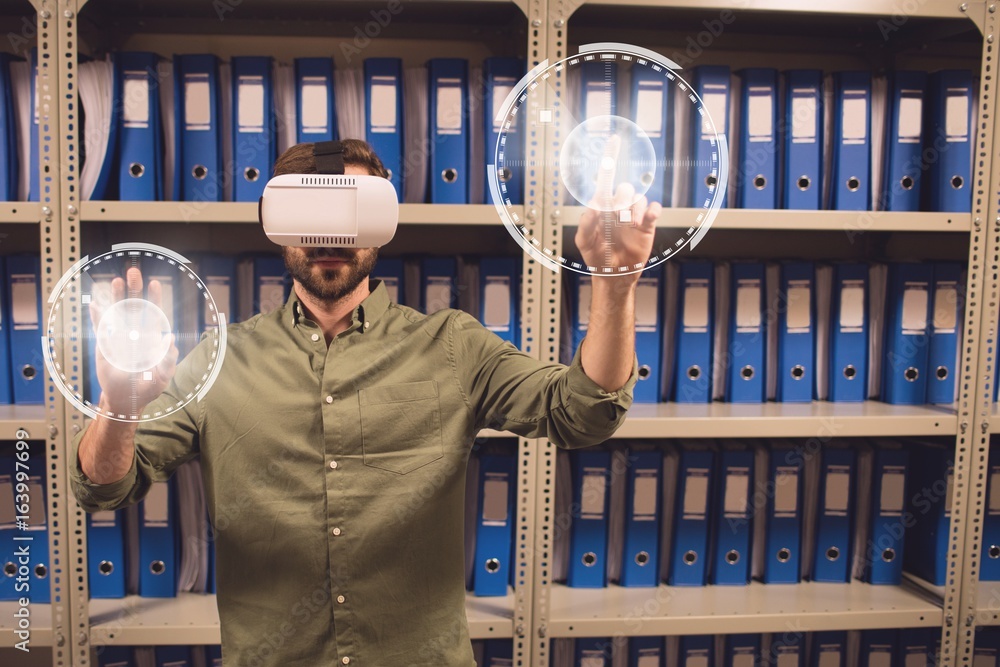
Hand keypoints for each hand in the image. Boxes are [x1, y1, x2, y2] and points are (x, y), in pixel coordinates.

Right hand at [90, 266, 178, 415]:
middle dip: (134, 289)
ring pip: (117, 312)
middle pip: (135, 306)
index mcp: (150, 338)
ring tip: (116, 280)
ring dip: (116, 297)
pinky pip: (101, 329)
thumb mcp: (163, 376)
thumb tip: (170, 338)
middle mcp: (135, 333)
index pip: (153, 314)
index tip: (155, 283)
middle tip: (133, 271)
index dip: (154, 298)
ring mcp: (119, 338)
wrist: (126, 400)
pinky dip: (98, 317)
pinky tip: (95, 304)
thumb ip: (168, 359)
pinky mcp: (105, 346)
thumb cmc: (148, 387)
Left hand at [574, 134, 660, 278]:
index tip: (614, 141)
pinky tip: (645, 219)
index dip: (610, 159)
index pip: (606, 178)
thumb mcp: (584, 242)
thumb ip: (586, 224)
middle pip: (624, 187)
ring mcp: (633, 215)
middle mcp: (618, 207)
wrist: (614, 276)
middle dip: (621, 200)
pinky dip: (651, 210)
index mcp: (602, 207)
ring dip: (633, 211)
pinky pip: (653, 209)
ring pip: (638, 198)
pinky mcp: (646, 225)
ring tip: (629, 227)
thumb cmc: (596, 258)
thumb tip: (593, 206)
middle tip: (617, 218)